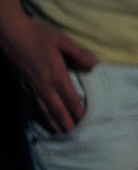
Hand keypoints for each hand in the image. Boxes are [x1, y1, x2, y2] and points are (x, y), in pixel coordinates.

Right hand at [0, 15, 96, 133]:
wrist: (9, 34)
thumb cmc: (37, 35)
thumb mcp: (63, 40)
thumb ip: (79, 54)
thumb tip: (96, 65)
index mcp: (56, 74)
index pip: (70, 97)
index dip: (78, 111)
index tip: (86, 122)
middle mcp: (44, 84)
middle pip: (57, 108)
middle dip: (66, 122)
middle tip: (74, 135)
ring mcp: (31, 86)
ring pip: (44, 108)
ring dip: (53, 121)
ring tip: (60, 132)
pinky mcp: (22, 84)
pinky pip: (33, 103)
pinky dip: (40, 113)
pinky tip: (43, 117)